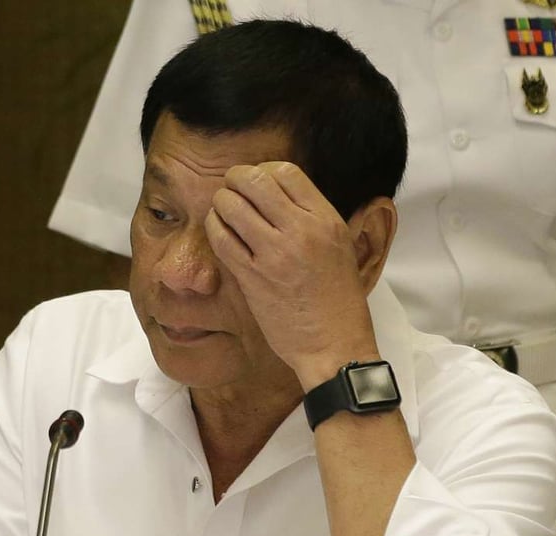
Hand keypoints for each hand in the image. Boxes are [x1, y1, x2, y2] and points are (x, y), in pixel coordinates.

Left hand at [204, 162, 379, 388]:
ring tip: (223, 211)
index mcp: (326, 220)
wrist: (334, 345)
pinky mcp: (252, 277)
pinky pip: (221, 238)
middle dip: (235, 180)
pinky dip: (214, 228)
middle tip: (231, 189)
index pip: (286, 172)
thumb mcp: (341, 247)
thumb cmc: (339, 300)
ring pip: (231, 205)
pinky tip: (219, 232)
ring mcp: (274, 254)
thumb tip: (281, 194)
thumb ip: (314, 219)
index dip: (263, 170)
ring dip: (221, 203)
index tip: (257, 183)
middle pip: (254, 180)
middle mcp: (301, 231)